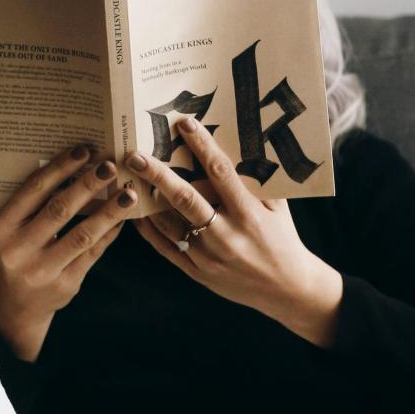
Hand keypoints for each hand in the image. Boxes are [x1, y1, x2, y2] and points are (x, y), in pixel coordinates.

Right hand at [0, 145, 137, 360]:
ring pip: (82, 234)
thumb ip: (35, 204)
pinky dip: (110, 233)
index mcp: (2, 228)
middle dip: (88, 185)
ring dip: (109, 211)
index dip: (61, 168)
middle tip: (110, 165)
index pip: (33, 191)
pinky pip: (93, 253)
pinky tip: (122, 219)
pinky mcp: (65, 285)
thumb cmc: (16, 254)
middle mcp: (18, 250)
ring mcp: (42, 270)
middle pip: (60, 210)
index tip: (84, 150)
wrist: (14, 307)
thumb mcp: (12, 229)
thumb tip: (77, 167)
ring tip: (128, 194)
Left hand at [128, 118, 342, 347]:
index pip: (221, 173)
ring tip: (128, 180)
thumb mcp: (278, 208)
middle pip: (185, 198)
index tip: (184, 124)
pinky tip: (136, 212)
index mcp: (249, 214)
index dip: (202, 146)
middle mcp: (227, 235)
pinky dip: (149, 229)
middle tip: (135, 155)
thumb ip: (257, 181)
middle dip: (157, 174)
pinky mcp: (198, 272)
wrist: (286, 289)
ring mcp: (209, 256)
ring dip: (147, 201)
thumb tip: (237, 145)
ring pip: (169, 224)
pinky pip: (166, 248)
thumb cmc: (283, 239)